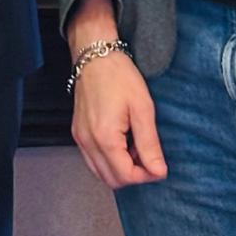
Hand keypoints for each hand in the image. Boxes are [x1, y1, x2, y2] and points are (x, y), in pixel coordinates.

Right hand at [66, 0, 165, 189]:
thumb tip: (158, 172)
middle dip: (133, 175)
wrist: (95, 54)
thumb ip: (149, 144)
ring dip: (120, 169)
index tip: (158, 163)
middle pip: (112, 180)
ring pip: (100, 173)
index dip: (146, 175)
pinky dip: (108, 160)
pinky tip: (120, 142)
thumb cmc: (119, 76)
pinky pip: (92, 160)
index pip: (126, 176)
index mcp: (104, 137)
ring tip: (134, 147)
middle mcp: (87, 141)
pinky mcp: (77, 132)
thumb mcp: (142, 108)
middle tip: (147, 156)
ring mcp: (79, 137)